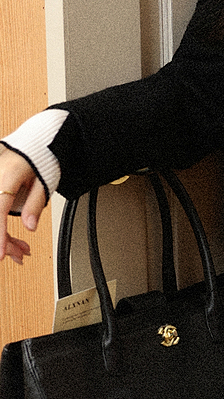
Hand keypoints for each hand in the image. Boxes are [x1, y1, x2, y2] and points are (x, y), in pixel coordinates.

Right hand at [0, 147, 46, 264]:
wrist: (34, 143)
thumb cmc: (39, 157)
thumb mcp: (43, 181)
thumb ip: (34, 205)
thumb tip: (30, 226)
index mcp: (5, 178)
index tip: (1, 254)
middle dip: (3, 242)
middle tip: (21, 255)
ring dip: (3, 238)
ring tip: (21, 251)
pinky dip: (1, 229)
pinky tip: (12, 241)